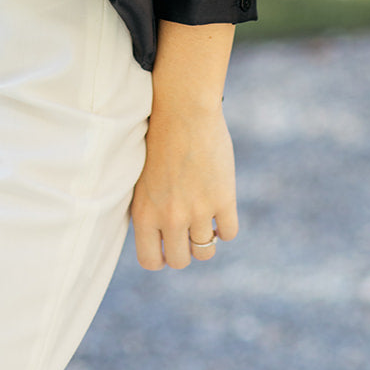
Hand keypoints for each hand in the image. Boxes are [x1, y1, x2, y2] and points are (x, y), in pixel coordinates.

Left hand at [130, 101, 238, 270]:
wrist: (182, 109)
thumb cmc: (158, 136)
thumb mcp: (141, 176)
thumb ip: (147, 207)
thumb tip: (156, 235)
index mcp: (144, 212)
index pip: (150, 261)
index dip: (160, 257)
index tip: (167, 245)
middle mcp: (170, 217)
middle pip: (180, 261)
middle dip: (184, 249)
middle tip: (187, 231)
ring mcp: (198, 210)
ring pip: (205, 251)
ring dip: (205, 239)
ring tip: (203, 218)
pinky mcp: (223, 199)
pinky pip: (229, 233)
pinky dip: (225, 225)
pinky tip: (220, 208)